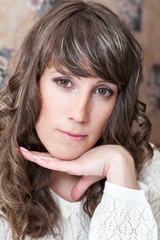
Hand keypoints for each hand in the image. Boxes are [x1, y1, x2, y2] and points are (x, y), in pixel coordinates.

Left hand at [20, 145, 138, 199]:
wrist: (114, 160)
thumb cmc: (103, 167)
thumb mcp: (88, 178)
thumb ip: (80, 186)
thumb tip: (73, 197)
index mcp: (70, 162)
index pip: (52, 160)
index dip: (41, 158)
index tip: (32, 155)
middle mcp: (67, 160)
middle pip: (46, 157)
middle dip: (33, 154)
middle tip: (21, 150)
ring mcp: (69, 162)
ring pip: (47, 159)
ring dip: (34, 156)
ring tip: (22, 151)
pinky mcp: (72, 165)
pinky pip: (54, 164)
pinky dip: (43, 162)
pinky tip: (33, 158)